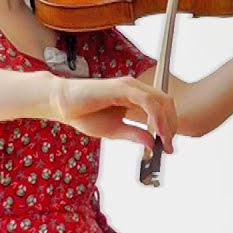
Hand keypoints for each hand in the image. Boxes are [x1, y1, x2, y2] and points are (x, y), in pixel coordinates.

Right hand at [49, 76, 176, 151]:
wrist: (61, 104)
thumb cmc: (84, 114)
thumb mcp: (115, 130)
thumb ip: (135, 134)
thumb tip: (153, 144)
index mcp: (135, 97)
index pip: (161, 108)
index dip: (169, 126)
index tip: (168, 146)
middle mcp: (135, 89)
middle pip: (166, 103)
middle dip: (171, 126)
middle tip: (169, 146)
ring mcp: (129, 86)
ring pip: (160, 101)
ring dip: (166, 123)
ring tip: (165, 142)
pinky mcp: (122, 87)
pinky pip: (147, 100)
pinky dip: (156, 116)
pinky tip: (156, 131)